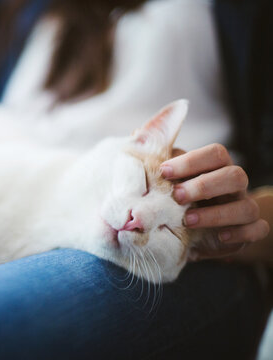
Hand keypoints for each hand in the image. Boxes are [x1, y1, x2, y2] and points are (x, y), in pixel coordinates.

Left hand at [160, 143, 269, 258]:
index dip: (191, 161)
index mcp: (216, 167)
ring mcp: (244, 207)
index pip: (215, 154)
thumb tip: (138, 137)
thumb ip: (162, 165)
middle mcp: (234, 185)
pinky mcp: (249, 230)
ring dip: (216, 213)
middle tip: (177, 196)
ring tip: (188, 220)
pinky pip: (258, 229)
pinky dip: (241, 233)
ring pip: (246, 206)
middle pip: (235, 175)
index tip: (164, 172)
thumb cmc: (181, 199)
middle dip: (204, 185)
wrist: (200, 230)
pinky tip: (220, 236)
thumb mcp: (170, 182)